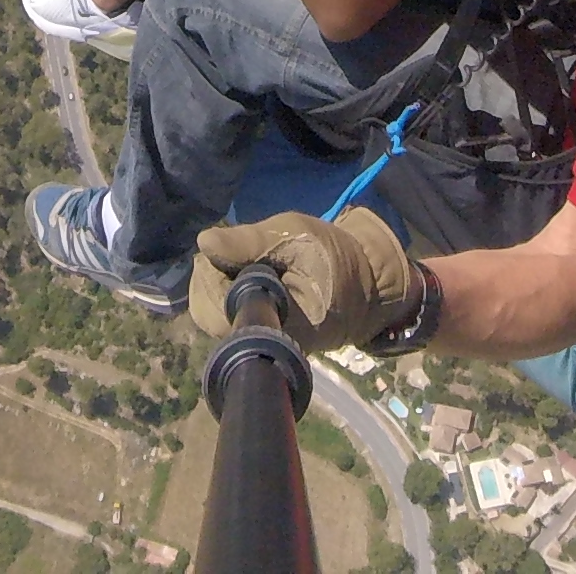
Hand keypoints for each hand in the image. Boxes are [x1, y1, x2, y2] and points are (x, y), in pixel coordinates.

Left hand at [191, 210, 416, 347]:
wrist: (371, 286)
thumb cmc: (337, 259)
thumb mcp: (297, 237)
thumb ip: (250, 241)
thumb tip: (203, 241)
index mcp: (270, 323)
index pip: (213, 304)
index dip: (212, 271)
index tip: (233, 247)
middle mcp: (260, 339)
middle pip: (206, 310)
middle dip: (213, 275)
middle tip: (239, 250)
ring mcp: (261, 338)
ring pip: (214, 310)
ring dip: (221, 280)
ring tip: (248, 259)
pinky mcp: (264, 331)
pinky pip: (229, 312)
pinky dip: (231, 287)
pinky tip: (250, 271)